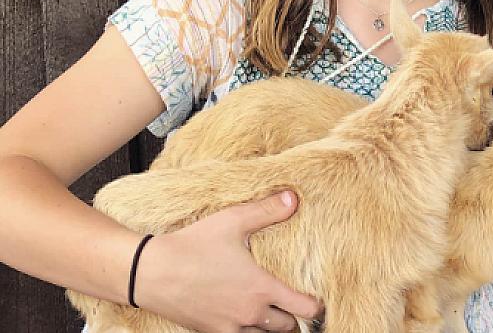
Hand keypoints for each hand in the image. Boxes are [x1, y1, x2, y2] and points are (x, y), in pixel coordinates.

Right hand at [134, 191, 321, 331]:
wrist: (149, 272)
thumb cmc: (191, 245)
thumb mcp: (232, 222)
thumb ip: (267, 211)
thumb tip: (294, 198)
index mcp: (261, 289)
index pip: (304, 308)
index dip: (315, 305)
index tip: (317, 300)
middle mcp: (249, 313)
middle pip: (287, 328)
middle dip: (295, 319)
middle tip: (296, 308)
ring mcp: (228, 327)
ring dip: (271, 328)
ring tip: (273, 315)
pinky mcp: (210, 332)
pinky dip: (247, 332)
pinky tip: (244, 318)